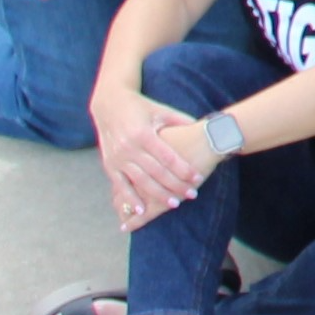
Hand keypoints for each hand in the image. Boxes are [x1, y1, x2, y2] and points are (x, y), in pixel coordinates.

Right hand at [91, 87, 206, 225]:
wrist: (109, 104)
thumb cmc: (141, 107)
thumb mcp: (161, 111)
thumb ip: (180, 121)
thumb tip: (205, 126)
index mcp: (143, 134)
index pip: (167, 157)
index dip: (183, 169)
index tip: (197, 178)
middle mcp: (129, 147)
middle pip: (156, 172)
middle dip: (175, 185)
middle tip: (192, 195)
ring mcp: (118, 158)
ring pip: (140, 181)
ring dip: (157, 194)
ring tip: (174, 204)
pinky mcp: (109, 165)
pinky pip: (120, 185)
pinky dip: (130, 199)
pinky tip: (141, 210)